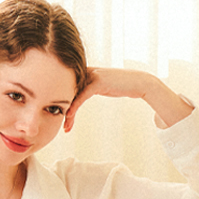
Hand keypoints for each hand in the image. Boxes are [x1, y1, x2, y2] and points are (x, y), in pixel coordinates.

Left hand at [64, 67, 191, 132]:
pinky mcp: (97, 81)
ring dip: (67, 112)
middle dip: (60, 109)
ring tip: (65, 127)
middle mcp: (85, 71)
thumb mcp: (102, 86)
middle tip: (59, 126)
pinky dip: (74, 107)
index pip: (66, 86)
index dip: (60, 102)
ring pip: (72, 94)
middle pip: (66, 90)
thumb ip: (89, 87)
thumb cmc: (121, 85)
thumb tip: (79, 96)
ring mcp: (91, 75)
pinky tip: (69, 117)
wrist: (139, 82)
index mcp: (84, 71)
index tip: (58, 118)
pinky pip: (81, 96)